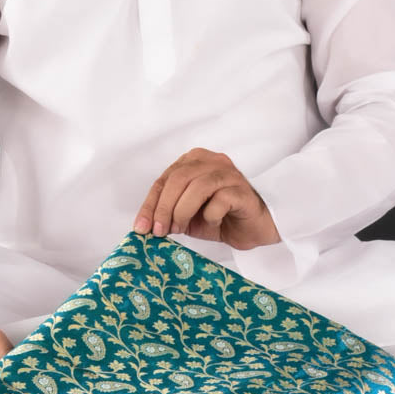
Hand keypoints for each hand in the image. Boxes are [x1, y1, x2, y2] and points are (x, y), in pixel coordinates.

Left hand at [133, 148, 281, 250]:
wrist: (253, 229)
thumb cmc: (220, 219)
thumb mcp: (187, 216)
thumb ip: (168, 214)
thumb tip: (145, 226)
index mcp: (194, 162)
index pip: (165, 179)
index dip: (150, 205)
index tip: (141, 228)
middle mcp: (211, 161)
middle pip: (178, 179)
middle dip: (164, 208)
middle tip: (160, 232)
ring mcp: (229, 174)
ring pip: (197, 187)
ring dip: (183, 212)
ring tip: (181, 230)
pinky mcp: (242, 190)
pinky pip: (220, 201)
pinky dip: (210, 216)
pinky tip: (214, 225)